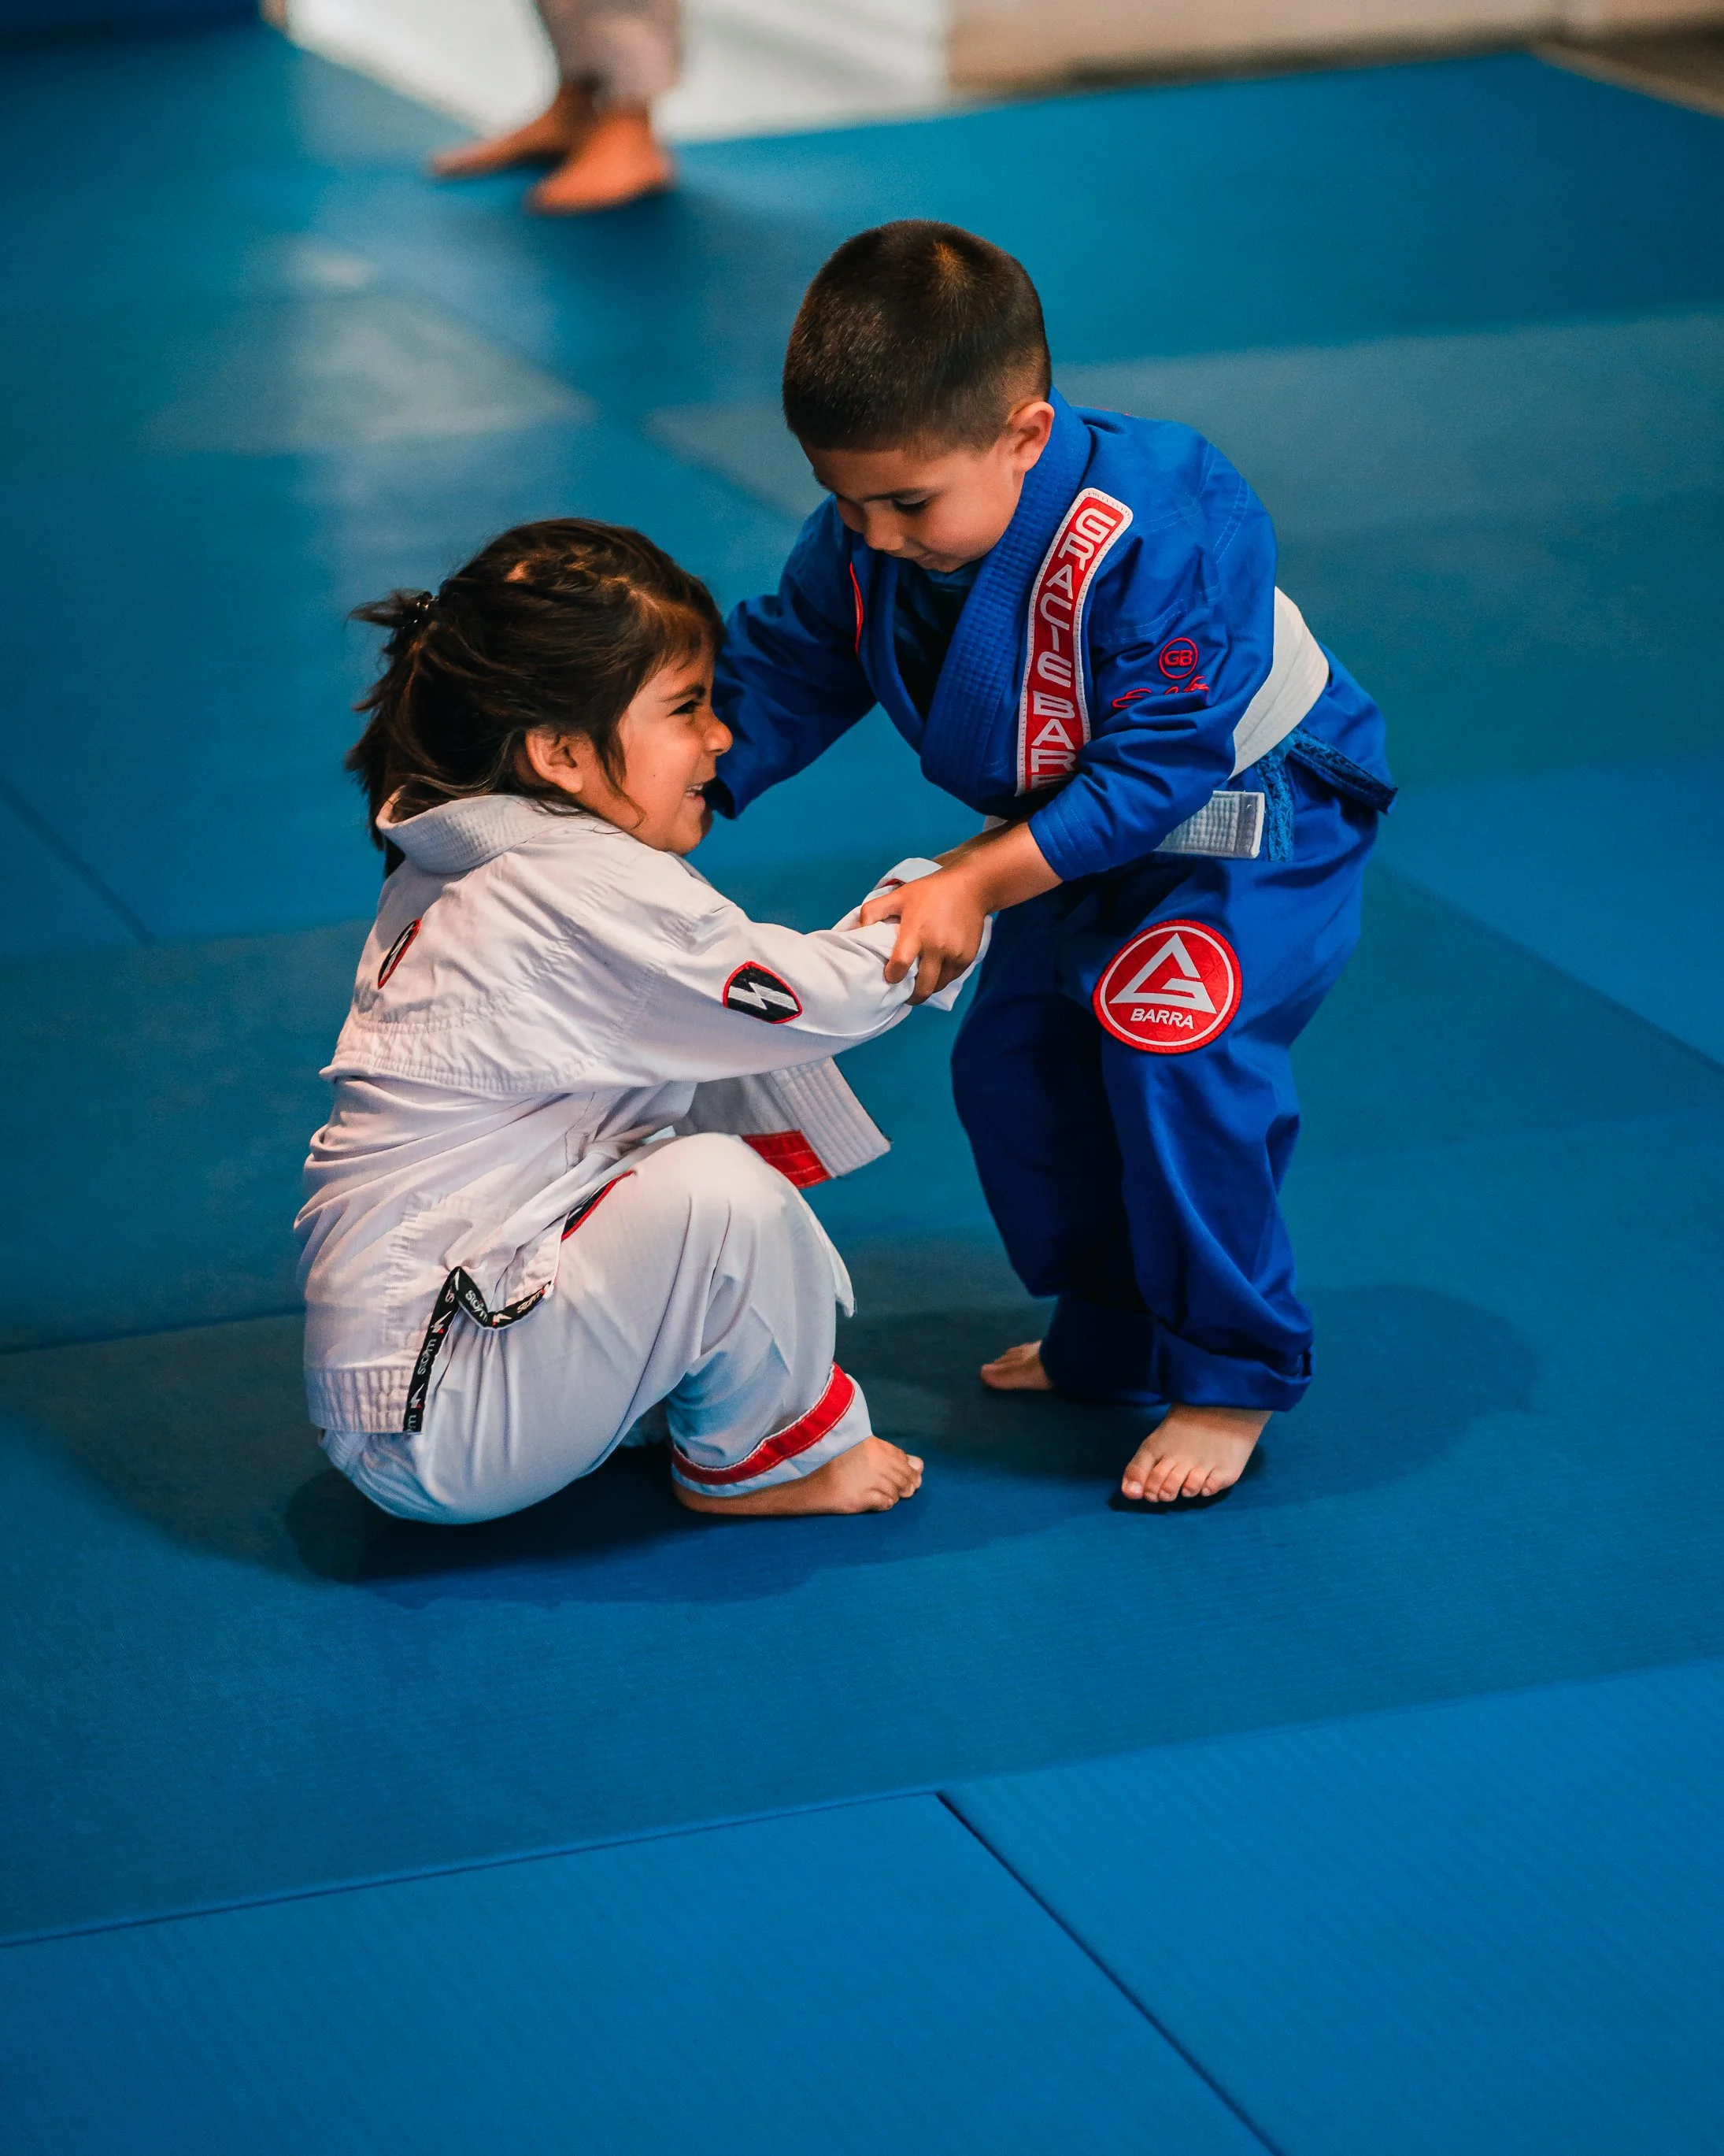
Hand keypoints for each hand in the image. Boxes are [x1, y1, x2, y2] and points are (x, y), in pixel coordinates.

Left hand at [860, 864, 986, 1002]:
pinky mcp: (968, 957)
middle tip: (904, 994)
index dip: (892, 976)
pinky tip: (935, 971)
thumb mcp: (898, 895)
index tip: (889, 977)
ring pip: (938, 986)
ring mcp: (955, 954)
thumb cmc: (930, 892)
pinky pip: (952, 978)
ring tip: (920, 983)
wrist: (970, 888)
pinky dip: (942, 978)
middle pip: (923, 988)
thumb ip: (873, 911)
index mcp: (916, 932)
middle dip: (911, 996)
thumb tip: (856, 931)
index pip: (900, 966)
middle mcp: (937, 947)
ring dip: (928, 988)